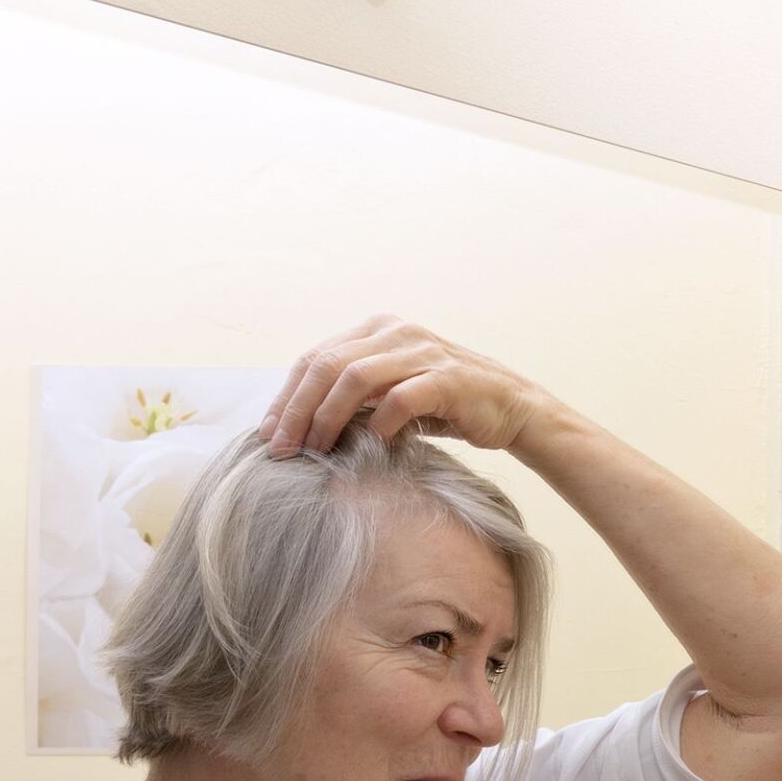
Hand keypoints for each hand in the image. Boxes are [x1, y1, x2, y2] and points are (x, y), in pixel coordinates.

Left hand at [257, 315, 561, 457]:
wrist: (512, 407)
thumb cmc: (447, 405)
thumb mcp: (394, 389)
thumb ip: (356, 395)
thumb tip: (300, 427)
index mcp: (378, 329)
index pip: (315, 358)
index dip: (287, 397)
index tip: (269, 434)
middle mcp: (396, 332)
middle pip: (326, 365)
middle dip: (297, 410)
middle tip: (282, 449)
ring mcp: (422, 352)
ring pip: (354, 378)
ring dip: (327, 418)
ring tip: (315, 450)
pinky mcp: (446, 379)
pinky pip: (399, 399)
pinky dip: (378, 425)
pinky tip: (370, 447)